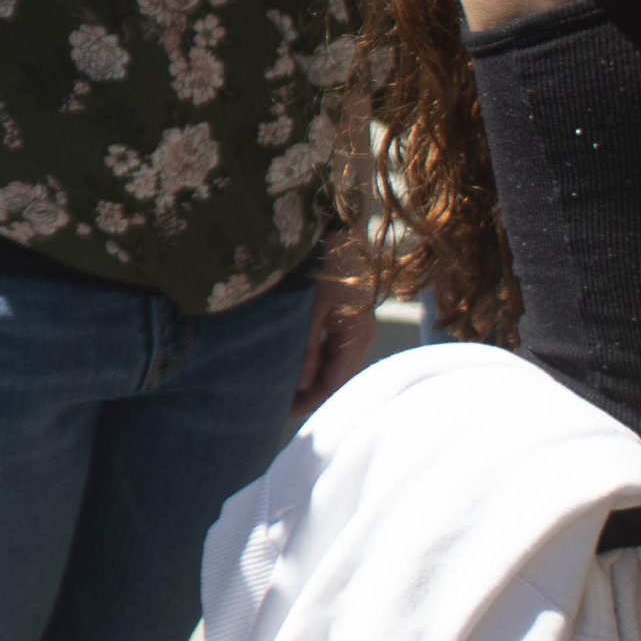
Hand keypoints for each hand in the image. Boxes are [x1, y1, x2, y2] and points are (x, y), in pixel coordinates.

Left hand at [291, 245, 373, 421]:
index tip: (282, 412)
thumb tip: (301, 387)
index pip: (335, 382)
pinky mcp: (349, 315)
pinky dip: (316, 359)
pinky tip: (295, 363)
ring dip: (312, 376)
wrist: (332, 228)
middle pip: (338, 376)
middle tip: (278, 405)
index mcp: (357, 335)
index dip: (310, 401)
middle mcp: (362, 333)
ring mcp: (358, 324)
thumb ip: (306, 349)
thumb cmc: (320, 266)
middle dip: (310, 392)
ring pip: (336, 363)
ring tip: (282, 387)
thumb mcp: (308, 311)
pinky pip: (334, 347)